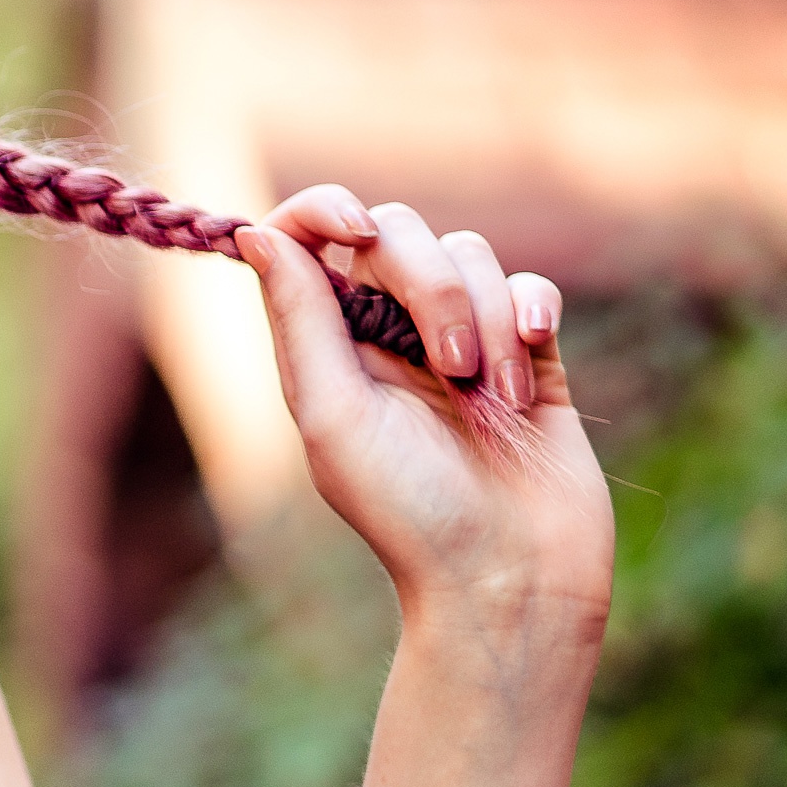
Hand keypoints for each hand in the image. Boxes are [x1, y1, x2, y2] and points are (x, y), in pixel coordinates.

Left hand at [237, 190, 612, 628]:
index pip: (308, 240)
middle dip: (430, 287)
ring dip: (484, 320)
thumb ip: (302, 321)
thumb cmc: (410, 512)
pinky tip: (532, 358)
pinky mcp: (530, 353)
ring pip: (470, 255)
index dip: (323, 211)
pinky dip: (530, 310)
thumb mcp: (337, 417)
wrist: (513, 576)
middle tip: (449, 373)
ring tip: (493, 400)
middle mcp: (388, 334)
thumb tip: (254, 232)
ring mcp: (462, 338)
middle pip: (398, 233)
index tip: (354, 229)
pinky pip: (528, 287)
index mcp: (327, 346)